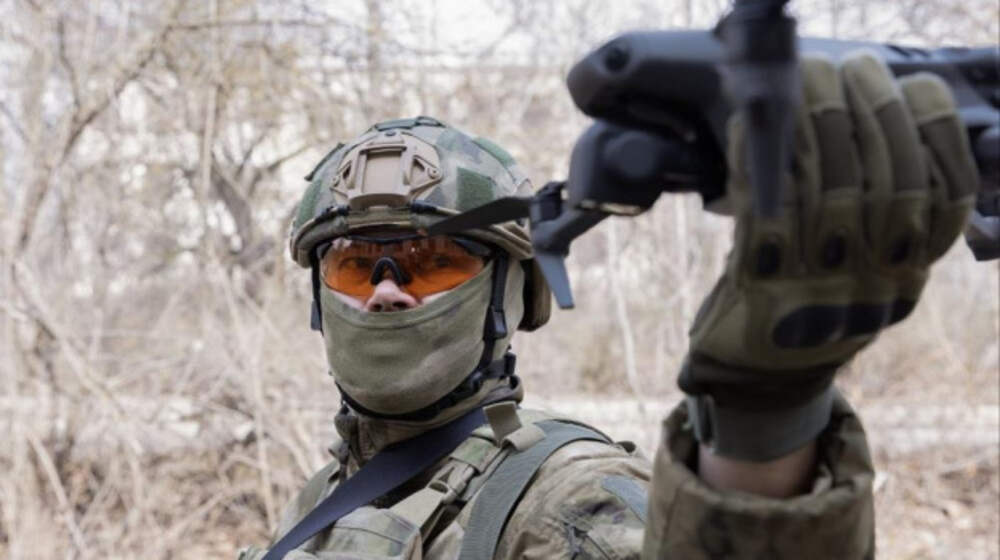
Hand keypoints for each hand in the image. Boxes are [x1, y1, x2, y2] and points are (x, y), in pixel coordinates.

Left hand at [680, 52, 978, 460]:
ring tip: (809, 76)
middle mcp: (872, 286)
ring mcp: (818, 290)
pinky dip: (755, 160)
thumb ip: (886, 219)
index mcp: (905, 277)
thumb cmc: (811, 309)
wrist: (761, 380)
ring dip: (818, 121)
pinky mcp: (761, 289)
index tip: (918, 86)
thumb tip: (885, 126)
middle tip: (855, 66)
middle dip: (873, 111)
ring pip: (830, 191)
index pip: (945, 200)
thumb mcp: (867, 274)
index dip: (937, 135)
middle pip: (889, 185)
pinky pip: (763, 210)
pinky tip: (749, 124)